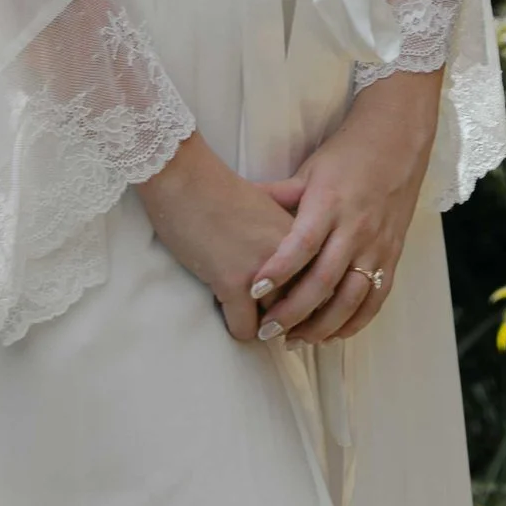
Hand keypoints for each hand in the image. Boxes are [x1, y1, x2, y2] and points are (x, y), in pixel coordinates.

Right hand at [138, 134, 300, 344]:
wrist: (184, 176)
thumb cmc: (217, 190)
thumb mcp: (265, 209)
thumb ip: (282, 236)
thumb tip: (288, 269)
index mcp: (300, 235)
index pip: (322, 282)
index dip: (308, 299)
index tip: (293, 307)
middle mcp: (291, 254)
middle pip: (304, 305)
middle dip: (289, 318)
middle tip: (273, 323)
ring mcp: (263, 270)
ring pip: (277, 323)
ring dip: (264, 326)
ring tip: (249, 316)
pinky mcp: (232, 283)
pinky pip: (245, 328)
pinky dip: (237, 328)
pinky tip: (227, 313)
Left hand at [249, 70, 441, 348]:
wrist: (398, 142)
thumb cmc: (347, 155)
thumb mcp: (309, 170)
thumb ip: (277, 195)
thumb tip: (237, 203)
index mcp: (330, 203)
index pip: (301, 244)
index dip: (278, 270)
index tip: (252, 290)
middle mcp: (355, 228)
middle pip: (323, 280)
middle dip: (293, 311)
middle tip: (266, 332)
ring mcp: (378, 246)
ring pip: (351, 298)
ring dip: (322, 325)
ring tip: (294, 340)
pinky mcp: (393, 257)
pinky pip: (375, 299)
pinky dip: (354, 322)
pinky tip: (332, 335)